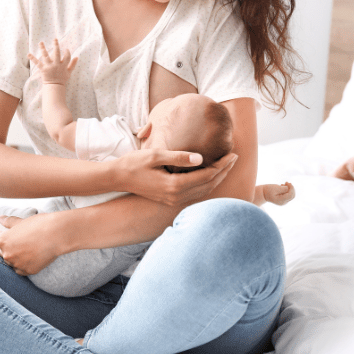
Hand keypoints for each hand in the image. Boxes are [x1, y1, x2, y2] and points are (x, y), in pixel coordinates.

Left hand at [0, 213, 62, 275]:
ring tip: (11, 253)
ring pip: (9, 261)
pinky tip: (21, 262)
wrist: (56, 235)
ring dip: (9, 257)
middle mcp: (7, 253)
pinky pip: (19, 269)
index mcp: (3, 239)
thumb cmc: (39, 224)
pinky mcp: (27, 271)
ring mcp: (17, 263)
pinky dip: (19, 265)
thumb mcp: (22, 221)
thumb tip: (0, 218)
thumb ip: (9, 222)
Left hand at [28, 39, 77, 85]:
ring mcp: (49, 67)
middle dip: (56, 45)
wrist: (54, 86)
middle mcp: (56, 65)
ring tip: (40, 42)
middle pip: (57, 53)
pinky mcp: (43, 69)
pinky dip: (33, 58)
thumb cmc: (62, 79)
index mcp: (63, 65)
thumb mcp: (69, 72)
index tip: (66, 49)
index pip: (67, 56)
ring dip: (43, 48)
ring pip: (46, 56)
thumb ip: (73, 64)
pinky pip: (37, 63)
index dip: (67, 52)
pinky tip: (28, 54)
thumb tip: (77, 57)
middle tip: (55, 39)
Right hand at [113, 149, 237, 206]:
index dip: (222, 165)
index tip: (232, 153)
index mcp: (174, 185)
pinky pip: (195, 194)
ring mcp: (173, 200)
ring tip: (227, 166)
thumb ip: (178, 156)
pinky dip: (207, 185)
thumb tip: (201, 158)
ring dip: (217, 179)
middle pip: (209, 185)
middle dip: (224, 171)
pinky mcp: (171, 200)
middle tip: (235, 158)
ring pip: (203, 192)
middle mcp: (176, 196)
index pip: (207, 176)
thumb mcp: (156, 155)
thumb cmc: (135, 163)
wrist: (118, 178)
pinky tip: (211, 176)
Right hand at [262, 181, 295, 205]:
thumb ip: (283, 189)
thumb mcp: (275, 188)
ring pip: (291, 195)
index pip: (290, 195)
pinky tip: (283, 186)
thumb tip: (290, 188)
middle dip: (291, 188)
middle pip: (292, 196)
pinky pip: (288, 195)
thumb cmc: (268, 190)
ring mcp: (283, 202)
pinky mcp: (283, 200)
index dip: (292, 188)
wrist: (263, 193)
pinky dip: (288, 190)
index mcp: (280, 200)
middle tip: (287, 182)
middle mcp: (283, 202)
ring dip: (290, 189)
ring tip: (284, 183)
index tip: (288, 182)